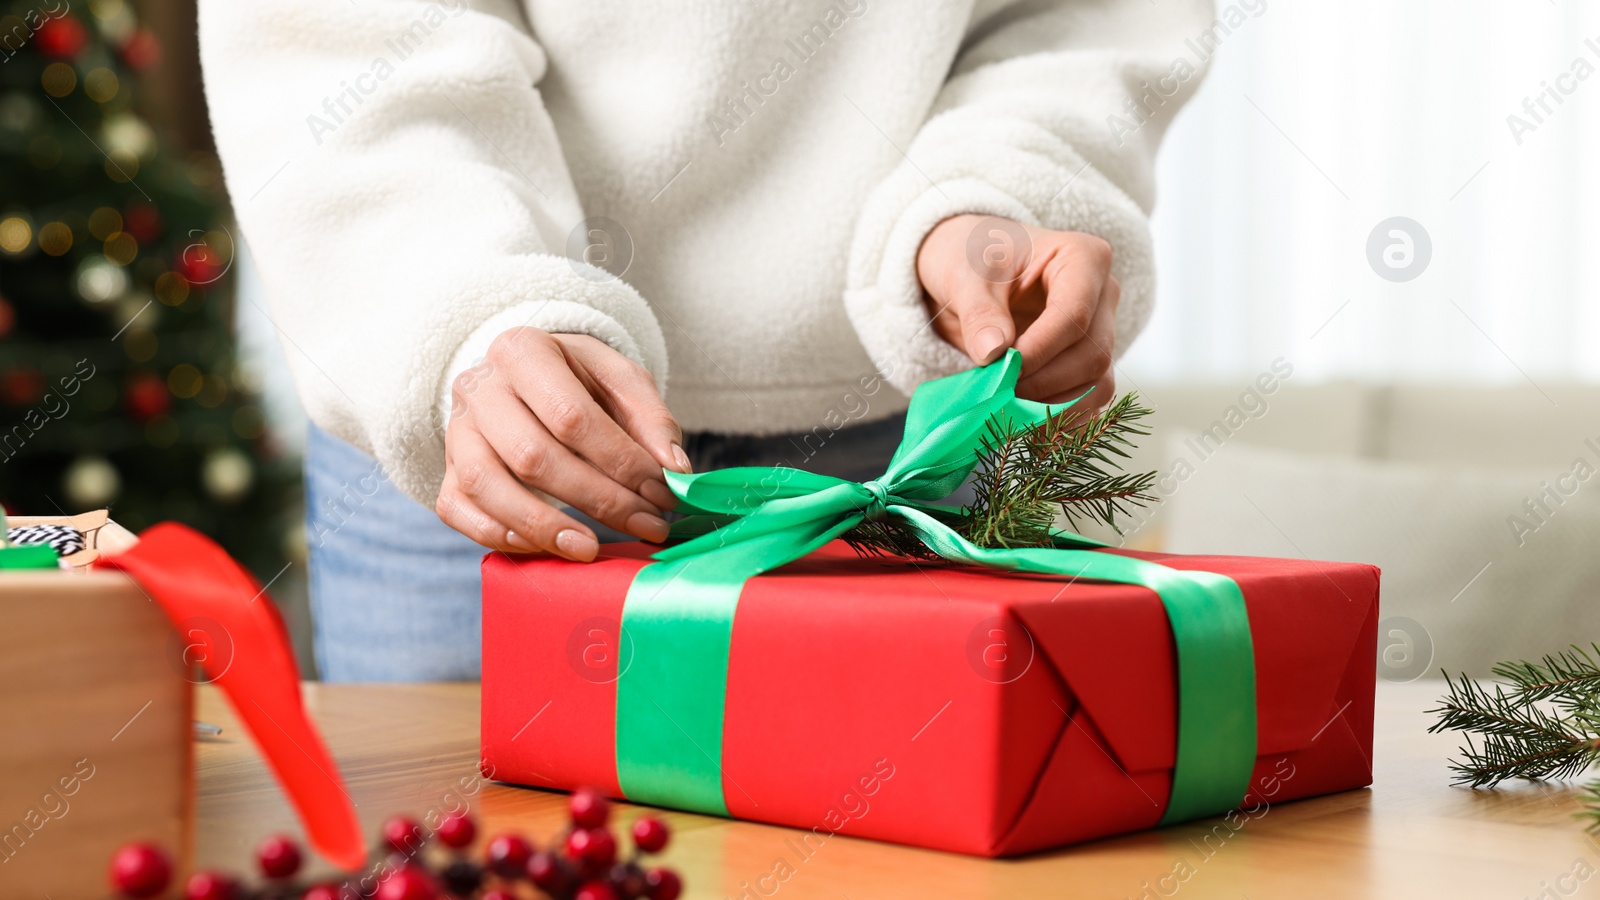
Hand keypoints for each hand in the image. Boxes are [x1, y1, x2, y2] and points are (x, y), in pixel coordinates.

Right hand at [437, 329, 688, 559]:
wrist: (526, 379)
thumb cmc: (579, 380)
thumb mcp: (621, 379)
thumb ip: (652, 419)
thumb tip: (676, 470)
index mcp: (523, 351)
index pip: (572, 416)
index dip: (621, 461)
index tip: (663, 493)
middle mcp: (479, 387)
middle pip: (533, 456)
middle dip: (597, 500)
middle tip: (646, 525)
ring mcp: (456, 430)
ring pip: (486, 486)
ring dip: (543, 527)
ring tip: (591, 549)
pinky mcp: (446, 468)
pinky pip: (456, 509)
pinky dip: (495, 534)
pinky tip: (541, 546)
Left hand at [917, 214, 1119, 410]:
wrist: (969, 273)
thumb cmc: (971, 258)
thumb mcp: (964, 274)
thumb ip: (979, 312)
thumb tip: (993, 353)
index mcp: (1083, 258)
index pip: (1074, 314)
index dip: (1040, 350)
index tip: (1003, 369)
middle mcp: (1103, 296)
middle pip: (1092, 353)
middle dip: (1043, 382)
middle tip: (997, 392)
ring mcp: (1100, 332)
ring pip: (1097, 384)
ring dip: (1053, 407)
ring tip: (1006, 408)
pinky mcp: (1088, 365)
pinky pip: (1088, 401)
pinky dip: (1058, 419)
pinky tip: (1022, 421)